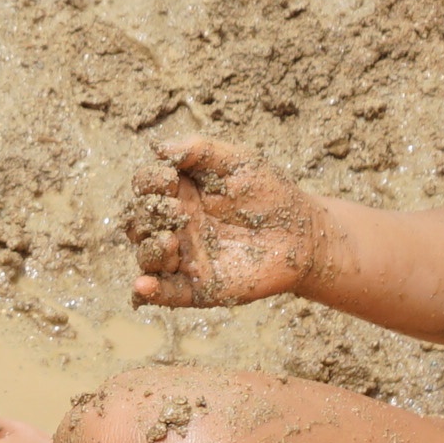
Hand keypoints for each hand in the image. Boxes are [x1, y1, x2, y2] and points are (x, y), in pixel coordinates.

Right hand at [122, 138, 323, 308]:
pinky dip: (148, 292)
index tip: (168, 178)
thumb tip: (157, 149)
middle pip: (139, 222)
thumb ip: (199, 149)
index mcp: (182, 195)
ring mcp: (186, 257)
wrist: (304, 235)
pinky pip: (166, 293)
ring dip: (148, 249)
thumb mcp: (238, 161)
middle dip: (146, 216)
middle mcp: (178, 226)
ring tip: (168, 242)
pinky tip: (143, 285)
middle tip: (173, 211)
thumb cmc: (272, 194)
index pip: (146, 187)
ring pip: (147, 256)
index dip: (148, 181)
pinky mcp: (199, 287)